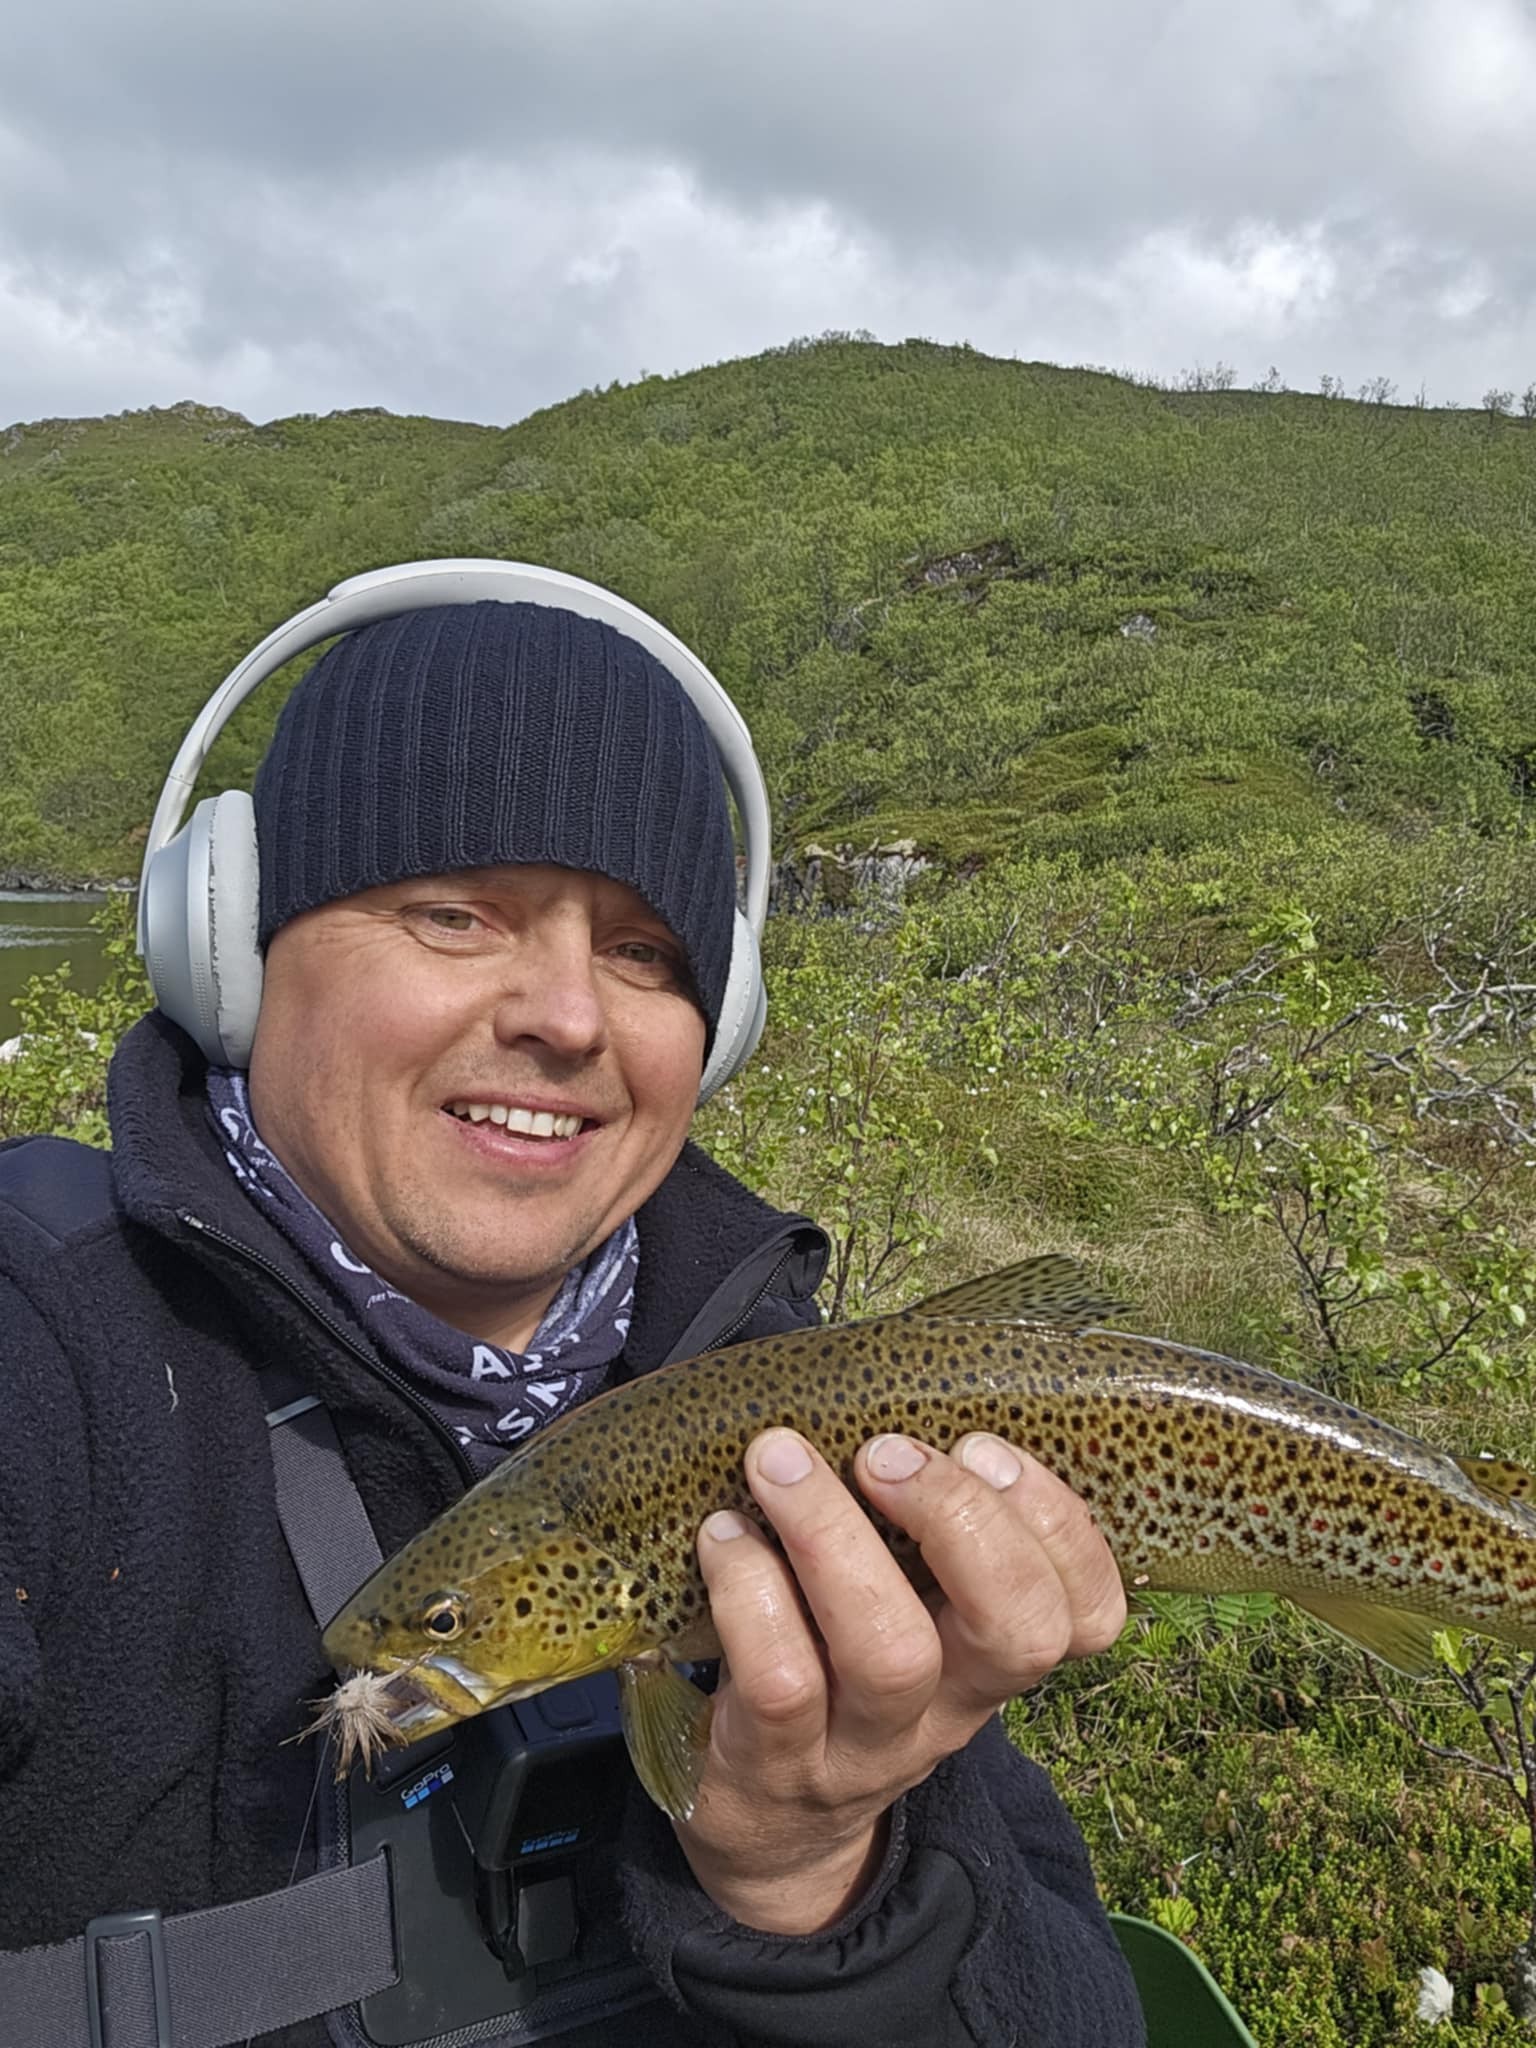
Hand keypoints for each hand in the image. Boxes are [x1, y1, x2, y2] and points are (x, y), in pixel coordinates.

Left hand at [673, 1426, 1125, 1933]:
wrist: (767, 1828)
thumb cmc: (837, 1668)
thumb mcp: (904, 1615)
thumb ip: (919, 1530)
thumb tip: (895, 1386)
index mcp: (993, 1658)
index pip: (1088, 1614)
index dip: (1059, 1527)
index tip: (985, 1447)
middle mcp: (950, 1709)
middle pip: (1013, 1629)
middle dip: (960, 1517)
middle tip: (883, 1449)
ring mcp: (867, 1746)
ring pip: (892, 1650)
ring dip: (835, 1536)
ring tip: (778, 1462)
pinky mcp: (775, 1765)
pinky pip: (781, 1681)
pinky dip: (751, 1591)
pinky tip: (722, 1537)